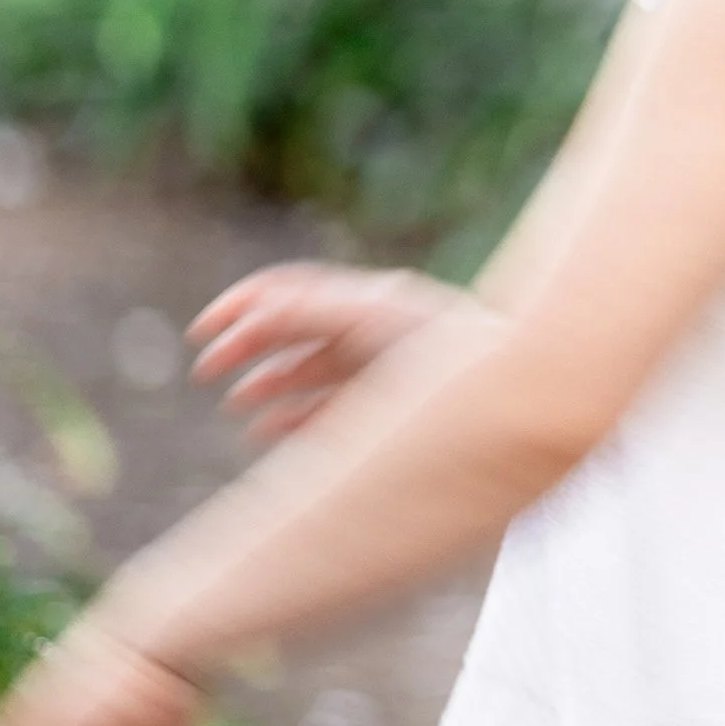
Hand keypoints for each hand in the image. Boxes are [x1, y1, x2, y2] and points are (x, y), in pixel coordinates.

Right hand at [188, 263, 456, 437]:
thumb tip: (258, 306)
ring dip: (270, 385)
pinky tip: (269, 433)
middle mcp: (374, 330)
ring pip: (311, 371)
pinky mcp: (396, 404)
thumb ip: (316, 312)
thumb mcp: (375, 323)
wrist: (521, 391)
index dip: (240, 308)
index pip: (288, 293)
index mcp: (368, 303)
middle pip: (294, 331)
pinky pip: (333, 405)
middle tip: (208, 371)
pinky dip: (296, 416)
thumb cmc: (449, 349)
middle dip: (247, 348)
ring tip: (239, 408)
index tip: (203, 334)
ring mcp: (385, 367)